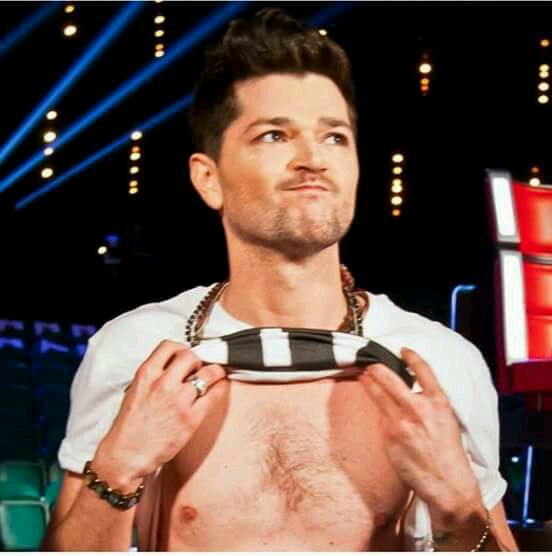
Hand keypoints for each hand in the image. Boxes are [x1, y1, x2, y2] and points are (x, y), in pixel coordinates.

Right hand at [93, 340, 227, 488]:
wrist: (125, 455)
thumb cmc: (129, 427)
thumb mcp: (136, 390)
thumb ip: (155, 376)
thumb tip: (174, 367)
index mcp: (147, 374)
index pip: (169, 346)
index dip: (181, 348)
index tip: (186, 355)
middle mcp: (163, 384)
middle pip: (191, 356)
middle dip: (198, 360)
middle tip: (199, 367)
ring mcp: (179, 401)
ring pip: (208, 373)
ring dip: (215, 372)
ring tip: (215, 376)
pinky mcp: (191, 418)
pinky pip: (214, 395)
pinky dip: (220, 388)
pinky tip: (218, 389)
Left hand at [358, 347, 481, 522]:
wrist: (447, 484)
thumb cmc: (448, 454)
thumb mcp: (447, 421)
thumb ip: (429, 403)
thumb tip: (410, 390)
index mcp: (439, 402)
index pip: (423, 370)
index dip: (411, 356)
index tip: (403, 349)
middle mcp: (419, 408)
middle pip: (388, 377)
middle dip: (375, 367)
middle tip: (369, 362)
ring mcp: (401, 421)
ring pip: (377, 393)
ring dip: (368, 382)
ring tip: (362, 375)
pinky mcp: (389, 435)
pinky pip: (378, 415)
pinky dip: (376, 407)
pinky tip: (372, 403)